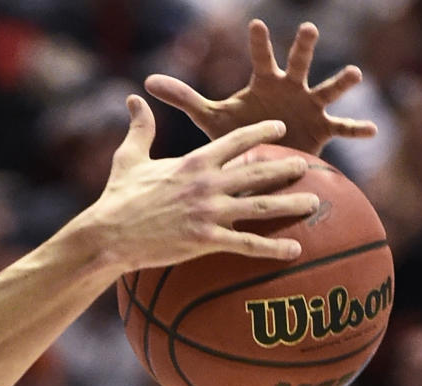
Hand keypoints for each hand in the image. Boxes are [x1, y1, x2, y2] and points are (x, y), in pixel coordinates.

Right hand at [96, 100, 317, 270]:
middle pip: (258, 172)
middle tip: (307, 166)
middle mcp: (208, 184)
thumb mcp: (128, 157)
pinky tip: (295, 249)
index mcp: (194, 162)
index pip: (237, 140)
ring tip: (314, 201)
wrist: (108, 235)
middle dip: (286, 168)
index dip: (261, 132)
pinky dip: (273, 248)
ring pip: (261, 206)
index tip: (280, 129)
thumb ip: (140, 128)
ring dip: (290, 204)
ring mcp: (209, 213)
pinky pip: (247, 244)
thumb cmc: (117, 198)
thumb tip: (134, 100)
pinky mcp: (205, 240)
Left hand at [145, 20, 376, 156]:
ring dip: (340, 81)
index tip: (254, 25)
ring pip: (327, 89)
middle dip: (302, 48)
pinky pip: (343, 128)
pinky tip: (371, 130)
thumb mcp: (210, 118)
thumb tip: (146, 82)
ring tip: (352, 74)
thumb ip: (183, 98)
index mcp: (264, 84)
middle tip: (307, 30)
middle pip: (297, 62)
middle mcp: (289, 89)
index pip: (260, 58)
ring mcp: (309, 107)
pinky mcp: (322, 130)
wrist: (259, 162)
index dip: (258, 43)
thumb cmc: (236, 134)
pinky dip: (357, 128)